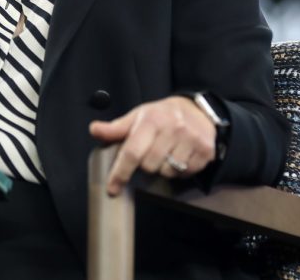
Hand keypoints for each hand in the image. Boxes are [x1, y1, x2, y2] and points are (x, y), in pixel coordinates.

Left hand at [88, 96, 216, 195]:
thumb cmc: (161, 116)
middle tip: (150, 152)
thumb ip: (116, 128)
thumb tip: (94, 130)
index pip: (132, 153)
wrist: (197, 110)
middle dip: (145, 165)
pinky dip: (179, 170)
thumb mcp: (138, 117)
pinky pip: (185, 173)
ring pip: (167, 172)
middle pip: (149, 166)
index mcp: (152, 120)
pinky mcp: (205, 151)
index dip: (120, 173)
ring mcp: (191, 139)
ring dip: (163, 168)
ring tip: (166, 153)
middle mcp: (173, 128)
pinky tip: (180, 156)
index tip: (112, 188)